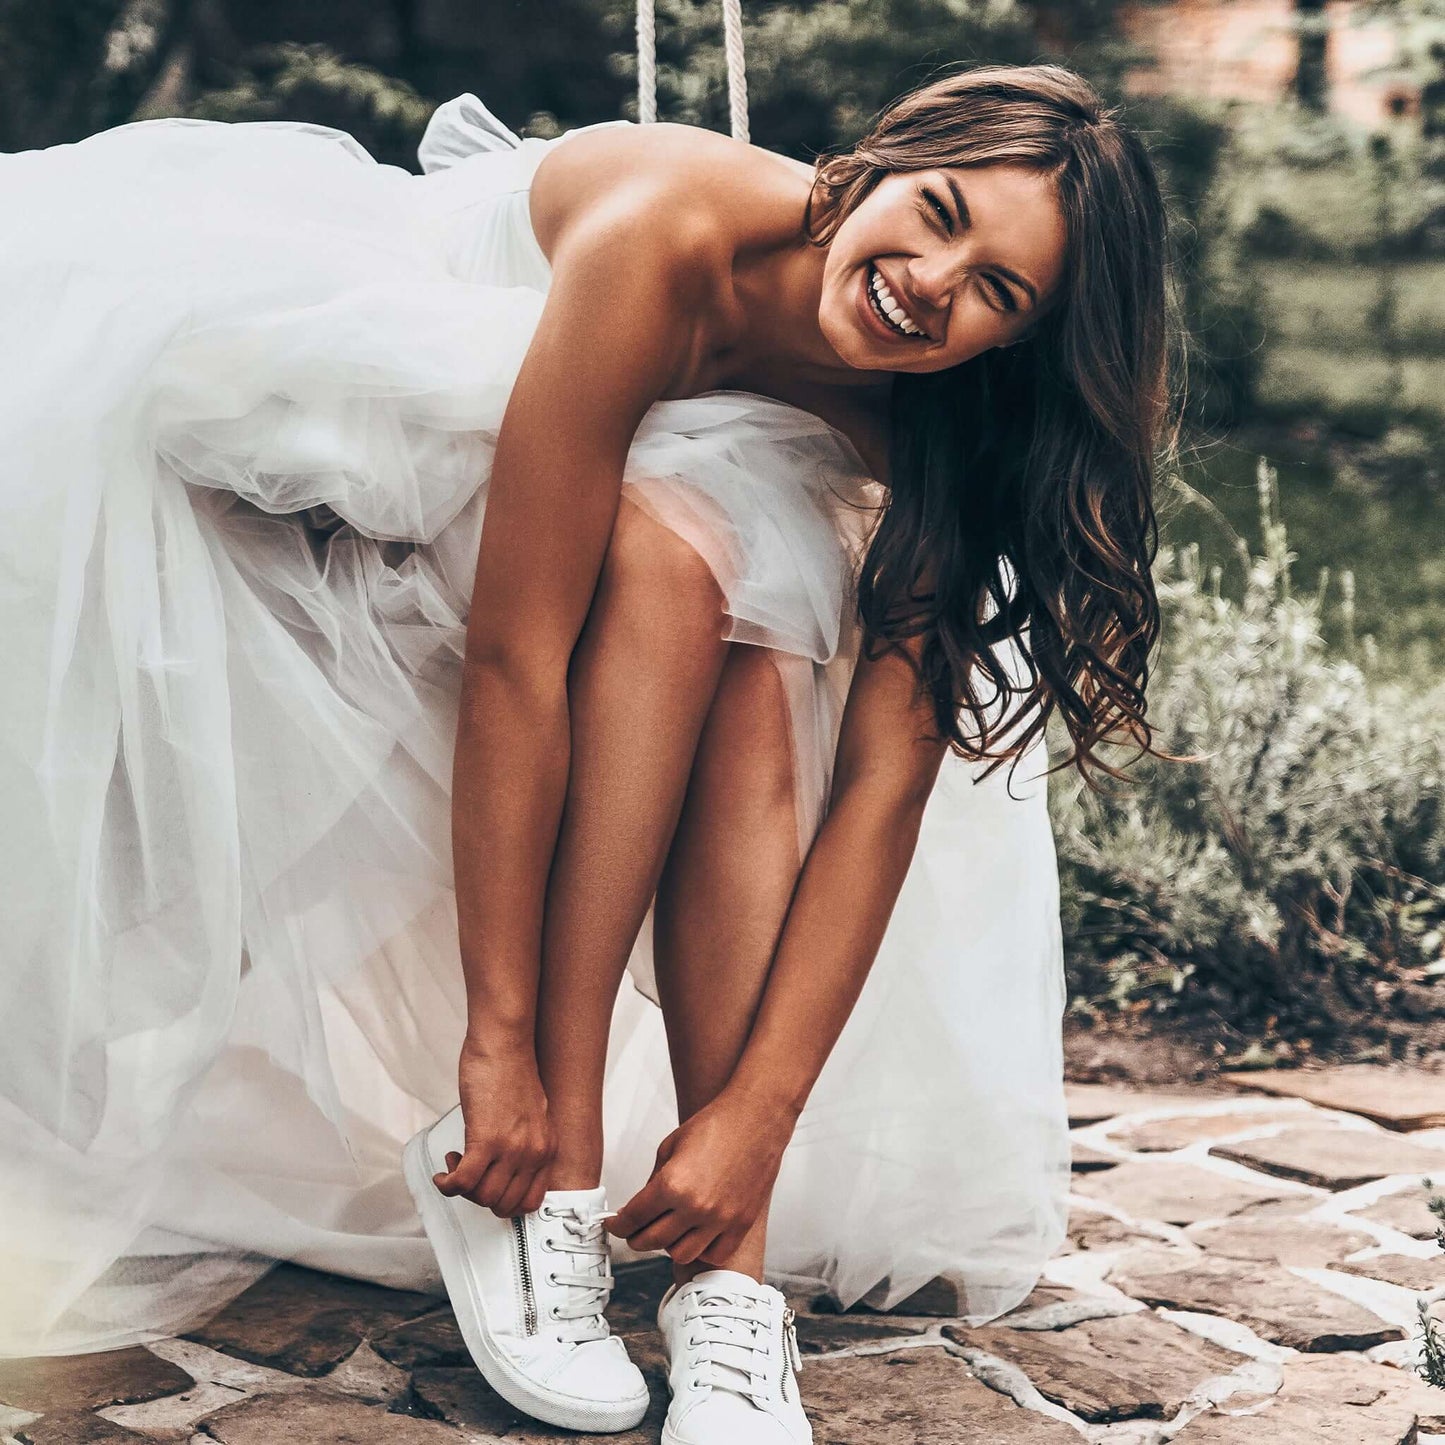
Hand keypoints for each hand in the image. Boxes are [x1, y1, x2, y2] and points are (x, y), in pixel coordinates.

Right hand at [431, 1035, 555, 1218]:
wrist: (503, 1045)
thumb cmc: (512, 1072)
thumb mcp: (532, 1117)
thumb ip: (524, 1145)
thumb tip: (504, 1169)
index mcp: (547, 1149)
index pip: (530, 1201)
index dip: (503, 1202)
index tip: (488, 1190)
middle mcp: (534, 1153)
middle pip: (503, 1204)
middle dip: (479, 1197)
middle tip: (468, 1175)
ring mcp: (511, 1149)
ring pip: (482, 1196)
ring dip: (462, 1188)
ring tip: (456, 1164)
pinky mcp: (486, 1140)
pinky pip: (463, 1182)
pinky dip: (447, 1184)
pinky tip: (443, 1174)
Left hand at [606, 1087, 795, 1265]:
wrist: (756, 1118)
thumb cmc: (715, 1125)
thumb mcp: (670, 1146)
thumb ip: (653, 1181)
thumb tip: (639, 1207)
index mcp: (672, 1184)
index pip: (634, 1218)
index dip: (618, 1224)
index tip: (615, 1224)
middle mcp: (695, 1207)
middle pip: (652, 1240)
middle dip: (636, 1237)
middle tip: (634, 1231)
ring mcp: (720, 1219)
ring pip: (681, 1254)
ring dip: (668, 1245)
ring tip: (666, 1232)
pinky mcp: (741, 1224)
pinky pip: (714, 1254)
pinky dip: (701, 1250)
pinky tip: (696, 1235)